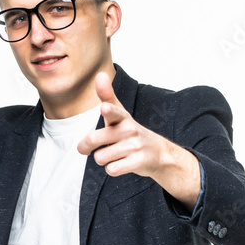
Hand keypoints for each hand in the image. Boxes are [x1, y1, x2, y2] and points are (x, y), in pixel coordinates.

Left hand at [77, 71, 201, 209]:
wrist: (159, 153)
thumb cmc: (130, 132)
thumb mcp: (120, 114)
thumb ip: (107, 96)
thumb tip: (100, 74)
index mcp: (122, 117)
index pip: (114, 111)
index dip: (108, 110)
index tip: (104, 108)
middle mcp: (128, 130)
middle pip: (94, 138)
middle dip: (85, 146)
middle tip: (86, 148)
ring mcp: (134, 146)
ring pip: (100, 157)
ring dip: (103, 159)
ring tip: (114, 154)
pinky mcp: (138, 162)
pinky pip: (112, 169)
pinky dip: (112, 169)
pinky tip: (121, 163)